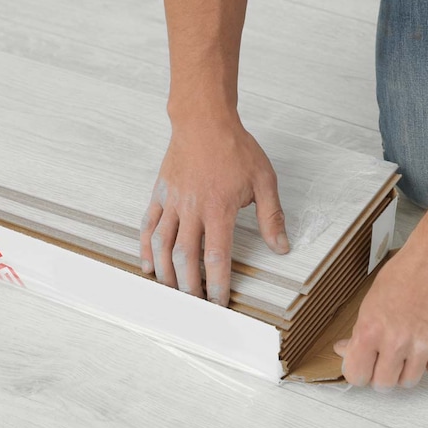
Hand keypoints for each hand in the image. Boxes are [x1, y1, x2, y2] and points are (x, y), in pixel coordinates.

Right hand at [139, 113, 288, 305]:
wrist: (205, 120)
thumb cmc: (236, 148)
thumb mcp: (264, 180)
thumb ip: (271, 217)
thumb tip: (282, 247)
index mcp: (219, 209)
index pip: (216, 257)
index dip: (217, 285)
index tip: (219, 303)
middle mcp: (192, 209)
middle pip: (184, 258)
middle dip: (189, 288)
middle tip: (195, 307)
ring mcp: (172, 202)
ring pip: (162, 246)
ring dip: (166, 274)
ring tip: (173, 293)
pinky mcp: (159, 194)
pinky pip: (148, 227)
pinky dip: (146, 250)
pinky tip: (149, 267)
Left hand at [334, 245, 427, 390]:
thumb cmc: (402, 279)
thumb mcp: (369, 305)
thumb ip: (358, 334)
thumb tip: (345, 352)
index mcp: (371, 331)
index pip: (356, 376)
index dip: (359, 374)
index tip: (363, 369)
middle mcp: (396, 342)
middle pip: (384, 385)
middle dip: (382, 375)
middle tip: (387, 360)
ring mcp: (424, 345)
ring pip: (409, 382)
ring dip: (406, 369)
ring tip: (409, 347)